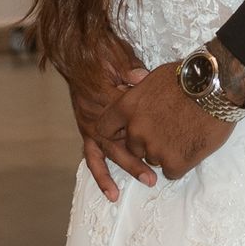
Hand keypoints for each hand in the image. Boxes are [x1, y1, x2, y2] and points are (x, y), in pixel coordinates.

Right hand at [68, 41, 152, 200]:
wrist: (76, 52)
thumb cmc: (101, 52)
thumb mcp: (115, 54)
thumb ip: (127, 68)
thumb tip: (139, 78)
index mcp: (101, 96)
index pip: (125, 116)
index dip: (145, 127)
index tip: (168, 138)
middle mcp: (93, 114)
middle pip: (117, 141)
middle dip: (136, 159)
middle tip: (154, 174)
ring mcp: (88, 124)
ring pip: (106, 152)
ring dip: (125, 168)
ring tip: (141, 184)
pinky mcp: (88, 130)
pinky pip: (93, 156)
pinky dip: (101, 175)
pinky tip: (111, 193)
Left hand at [120, 60, 236, 180]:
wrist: (217, 87)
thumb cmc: (190, 77)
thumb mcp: (154, 79)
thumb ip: (139, 95)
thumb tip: (134, 94)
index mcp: (127, 108)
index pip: (105, 129)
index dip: (118, 132)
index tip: (129, 132)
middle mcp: (135, 130)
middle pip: (134, 148)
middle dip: (148, 143)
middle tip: (170, 131)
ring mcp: (154, 148)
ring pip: (154, 160)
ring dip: (167, 153)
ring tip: (186, 134)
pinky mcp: (174, 162)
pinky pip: (171, 172)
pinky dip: (182, 163)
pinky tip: (193, 146)